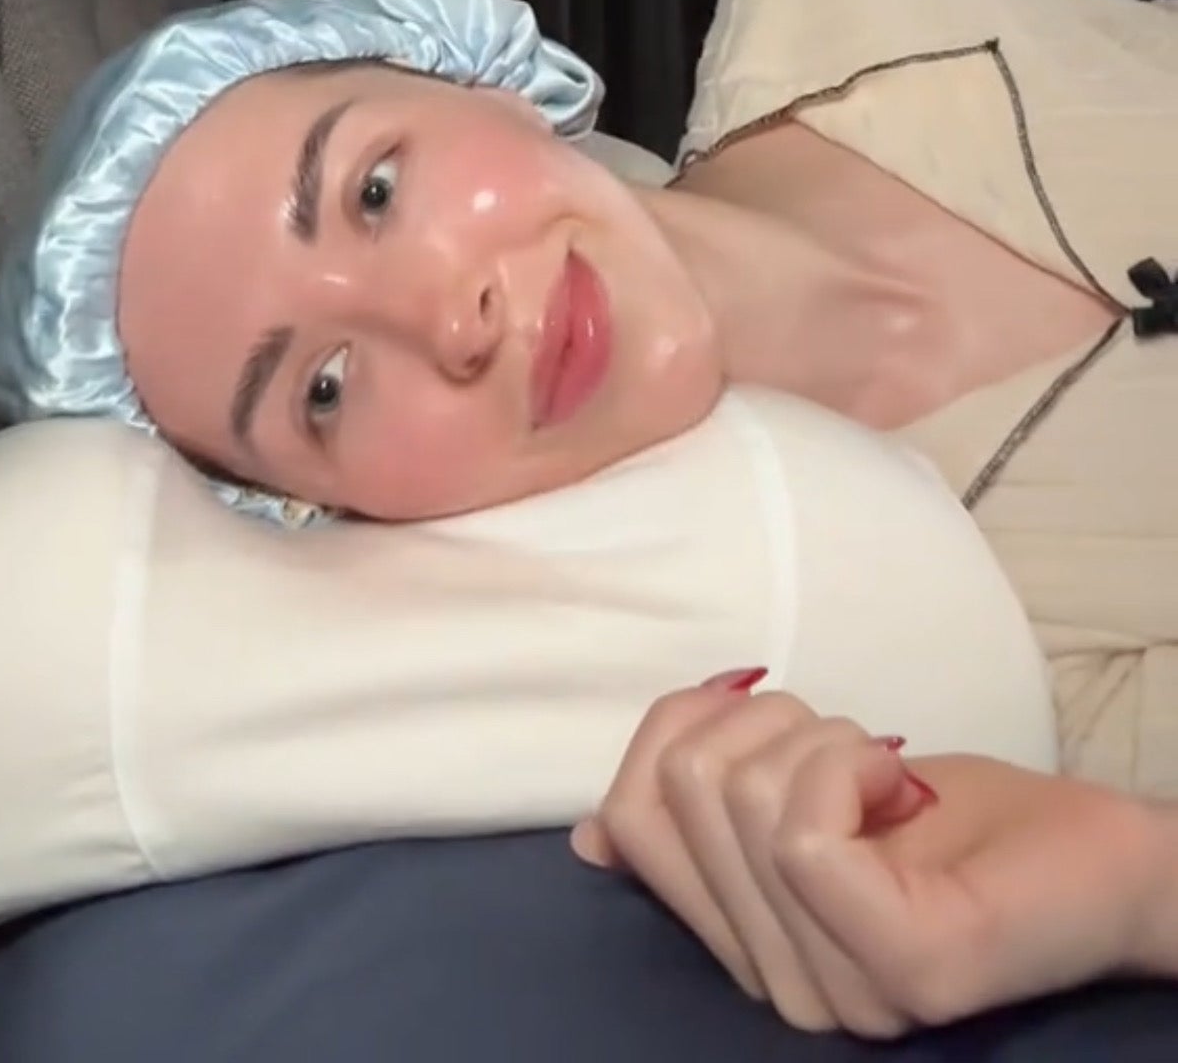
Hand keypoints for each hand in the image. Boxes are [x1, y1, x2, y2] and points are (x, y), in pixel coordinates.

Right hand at [571, 682, 1160, 1037]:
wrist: (1104, 860)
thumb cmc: (962, 818)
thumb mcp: (809, 799)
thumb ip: (712, 819)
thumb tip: (593, 831)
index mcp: (746, 947)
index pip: (628, 820)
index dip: (674, 724)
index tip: (753, 705)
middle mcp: (781, 989)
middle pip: (677, 790)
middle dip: (760, 719)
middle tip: (845, 744)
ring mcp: (840, 991)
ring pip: (740, 797)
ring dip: (817, 737)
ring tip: (883, 774)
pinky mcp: (898, 965)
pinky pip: (803, 830)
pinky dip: (847, 765)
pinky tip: (903, 788)